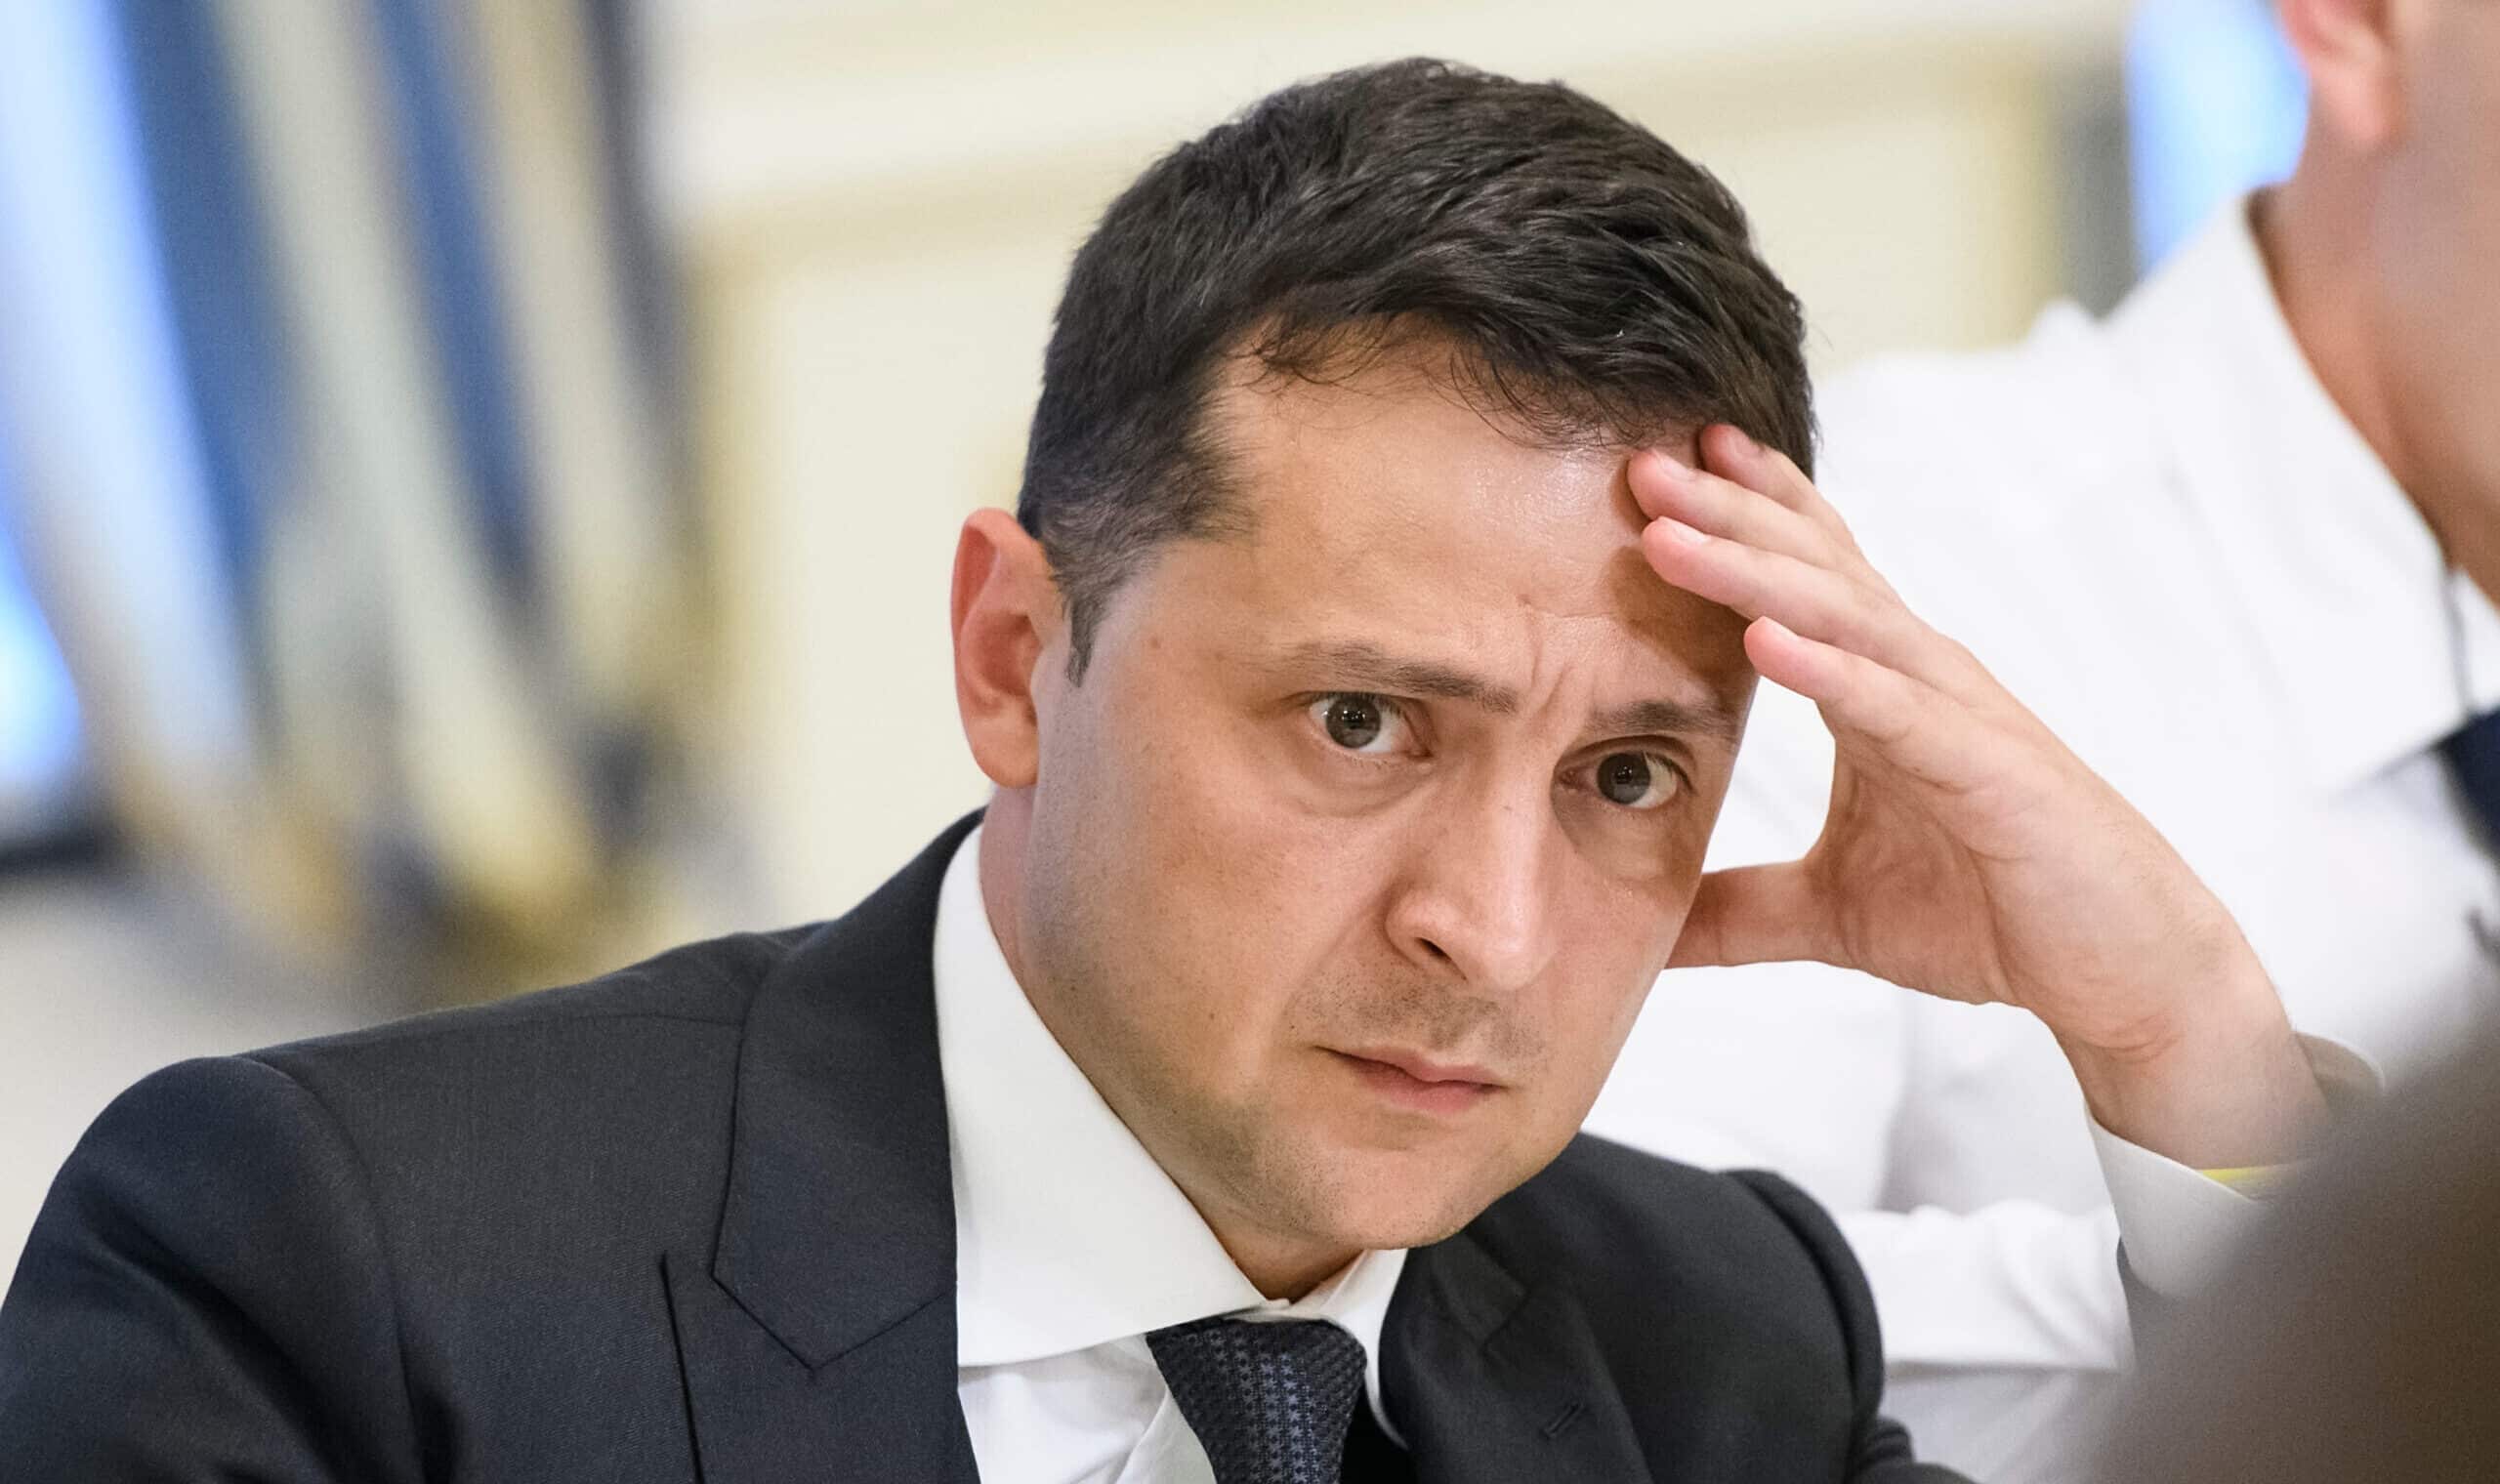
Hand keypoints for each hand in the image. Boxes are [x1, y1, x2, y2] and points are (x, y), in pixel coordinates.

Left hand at [1635, 426, 2324, 1166]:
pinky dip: (1831, 671)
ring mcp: (1956, 715)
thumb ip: (1737, 913)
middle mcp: (1918, 678)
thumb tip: (1645, 935)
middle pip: (1811, 570)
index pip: (1805, 578)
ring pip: (1844, 619)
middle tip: (1640, 462)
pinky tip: (1764, 641)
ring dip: (1752, 572)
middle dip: (1725, 513)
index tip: (1657, 466)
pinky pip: (1897, 709)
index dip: (1740, 515)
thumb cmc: (1991, 916)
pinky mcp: (1987, 771)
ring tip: (1669, 537)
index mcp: (1880, 690)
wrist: (2123, 972)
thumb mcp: (1829, 913)